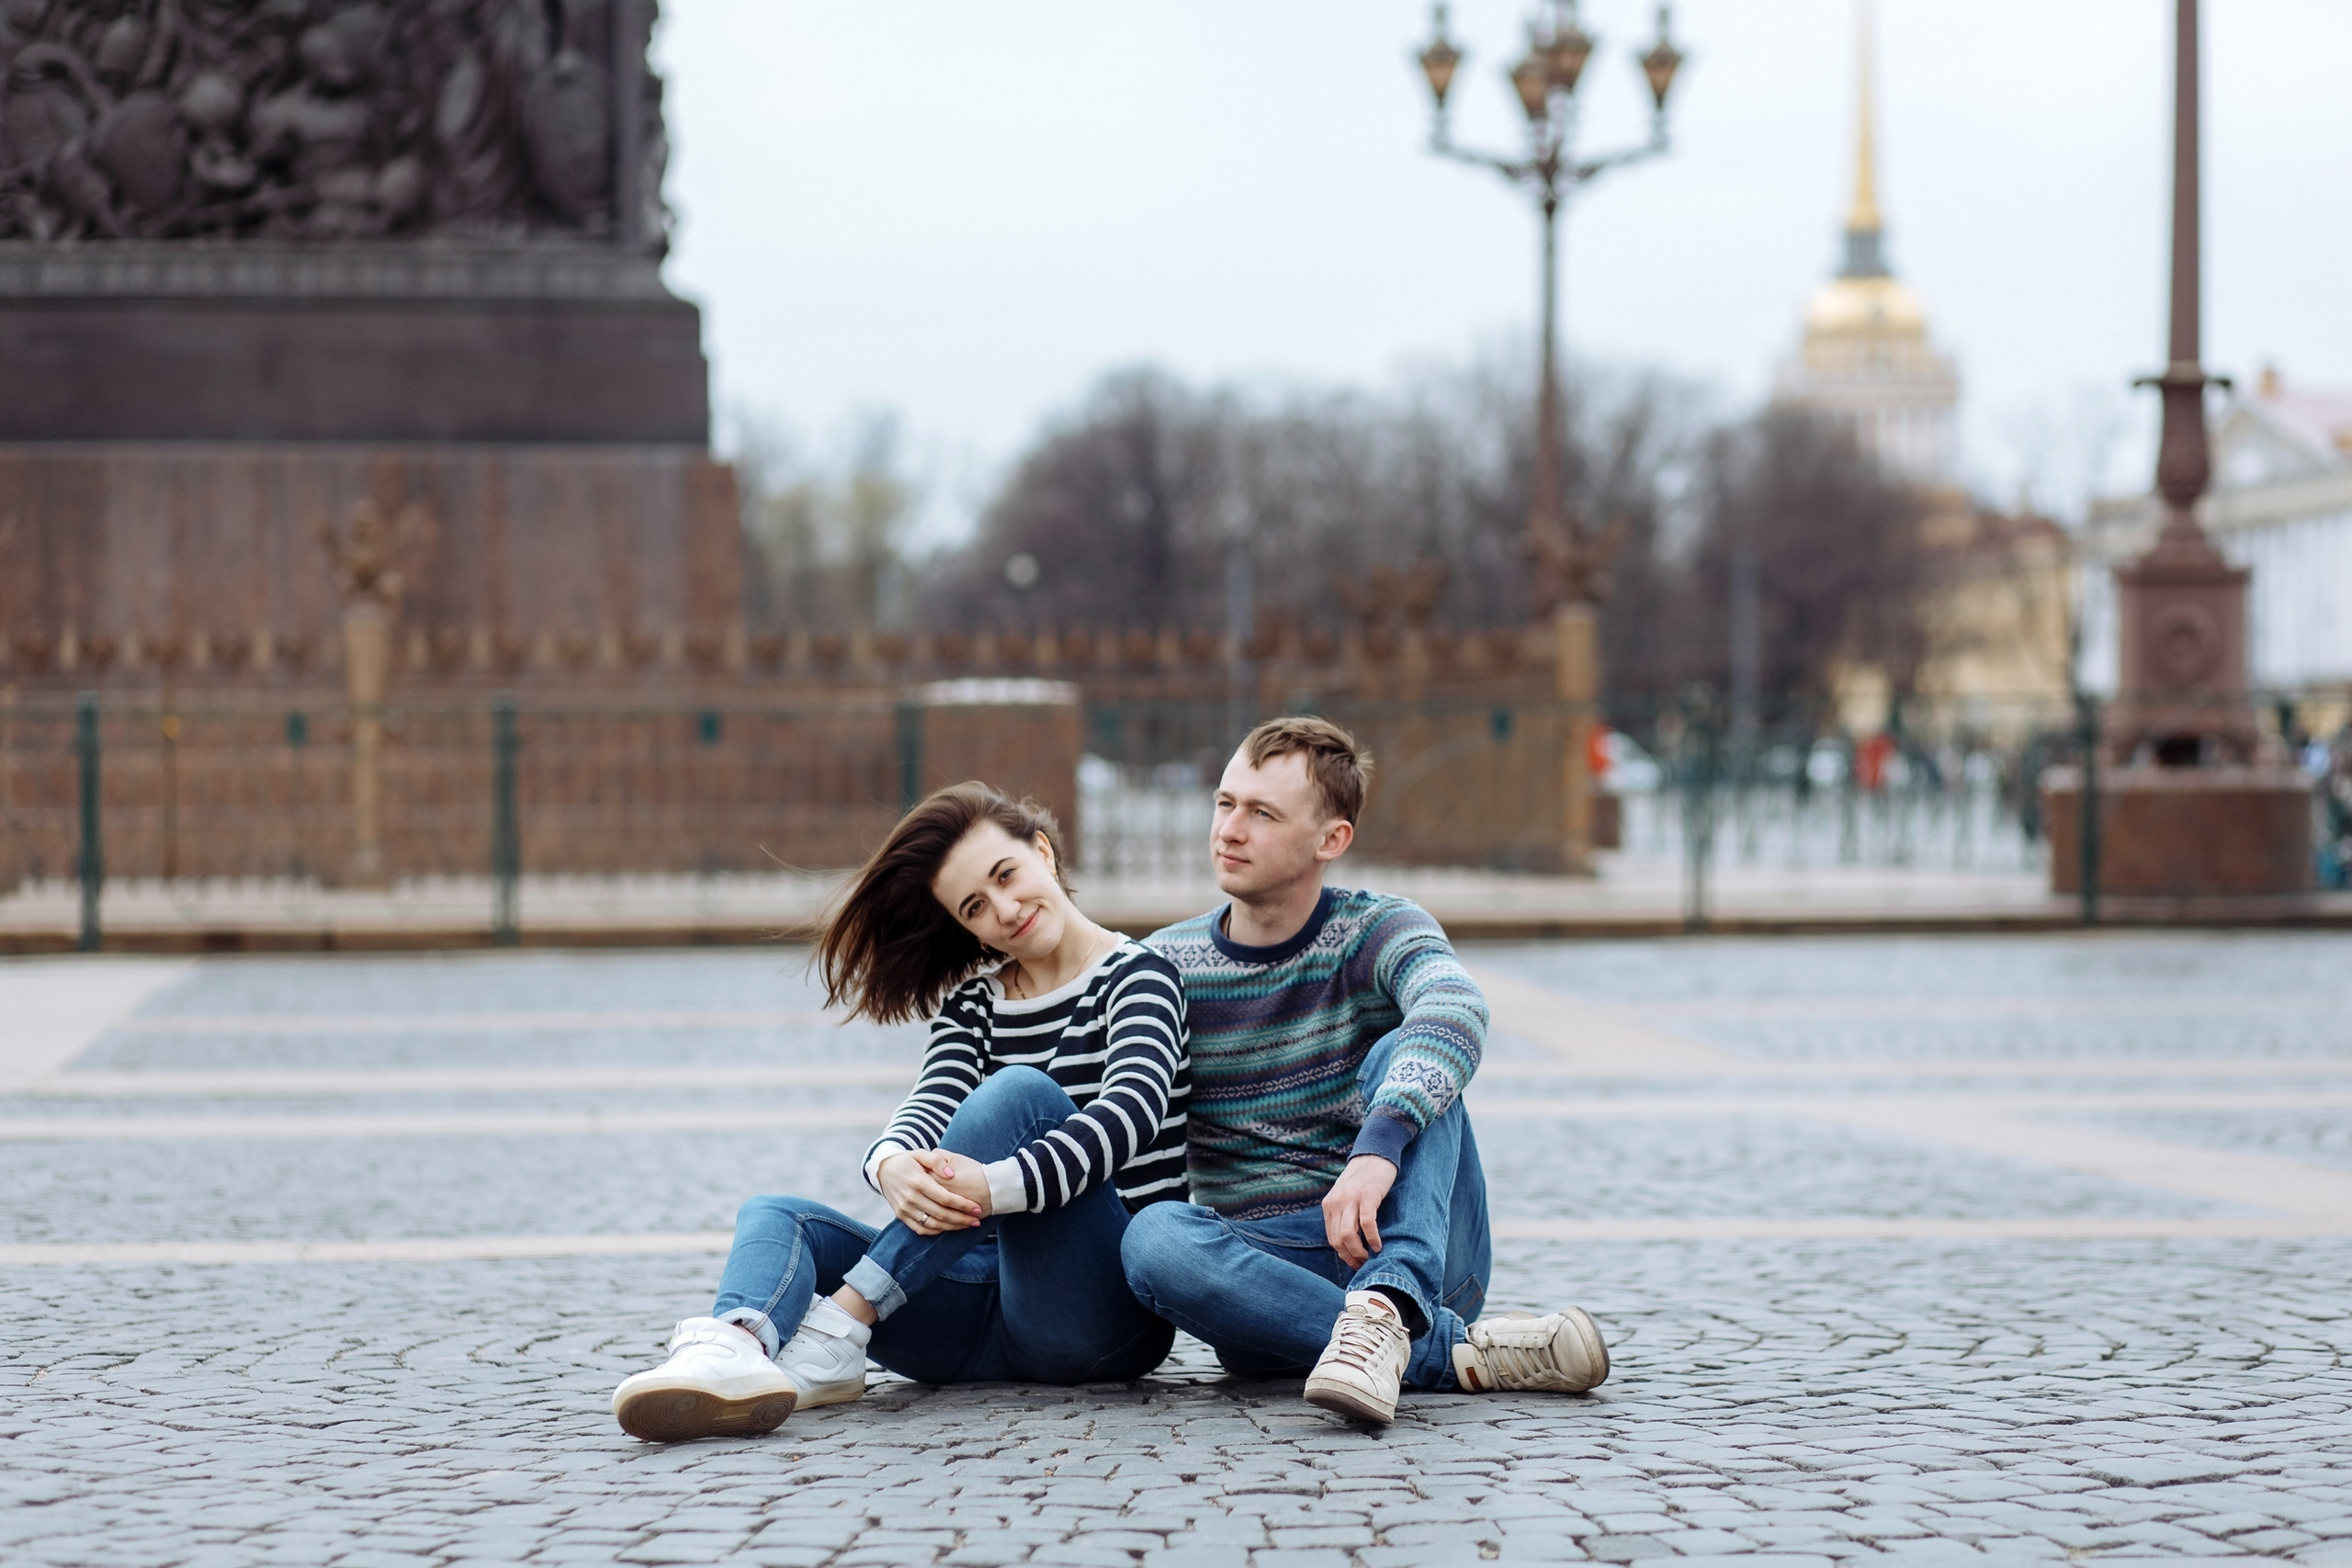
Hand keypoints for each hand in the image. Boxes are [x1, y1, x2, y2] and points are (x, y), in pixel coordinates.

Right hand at [878, 1149, 988, 1234]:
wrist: (882, 1170)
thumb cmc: (907, 1160)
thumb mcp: (920, 1153)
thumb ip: (937, 1161)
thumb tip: (951, 1174)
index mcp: (918, 1181)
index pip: (945, 1198)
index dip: (963, 1205)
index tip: (977, 1208)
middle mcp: (910, 1197)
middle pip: (941, 1214)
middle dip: (962, 1219)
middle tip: (977, 1220)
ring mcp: (904, 1208)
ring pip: (932, 1224)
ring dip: (952, 1227)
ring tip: (967, 1225)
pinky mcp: (901, 1216)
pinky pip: (920, 1229)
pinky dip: (936, 1231)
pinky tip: (949, 1227)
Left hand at [1322, 1154, 1396, 1269]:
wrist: (1374, 1154)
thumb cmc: (1362, 1179)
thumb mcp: (1345, 1196)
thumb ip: (1343, 1214)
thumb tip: (1348, 1242)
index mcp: (1329, 1205)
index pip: (1331, 1238)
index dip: (1343, 1254)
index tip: (1355, 1262)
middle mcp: (1336, 1203)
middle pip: (1337, 1240)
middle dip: (1350, 1257)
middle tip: (1363, 1265)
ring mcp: (1351, 1199)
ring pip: (1348, 1235)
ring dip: (1358, 1252)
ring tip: (1369, 1258)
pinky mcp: (1368, 1196)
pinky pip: (1367, 1223)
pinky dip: (1372, 1238)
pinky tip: (1378, 1246)